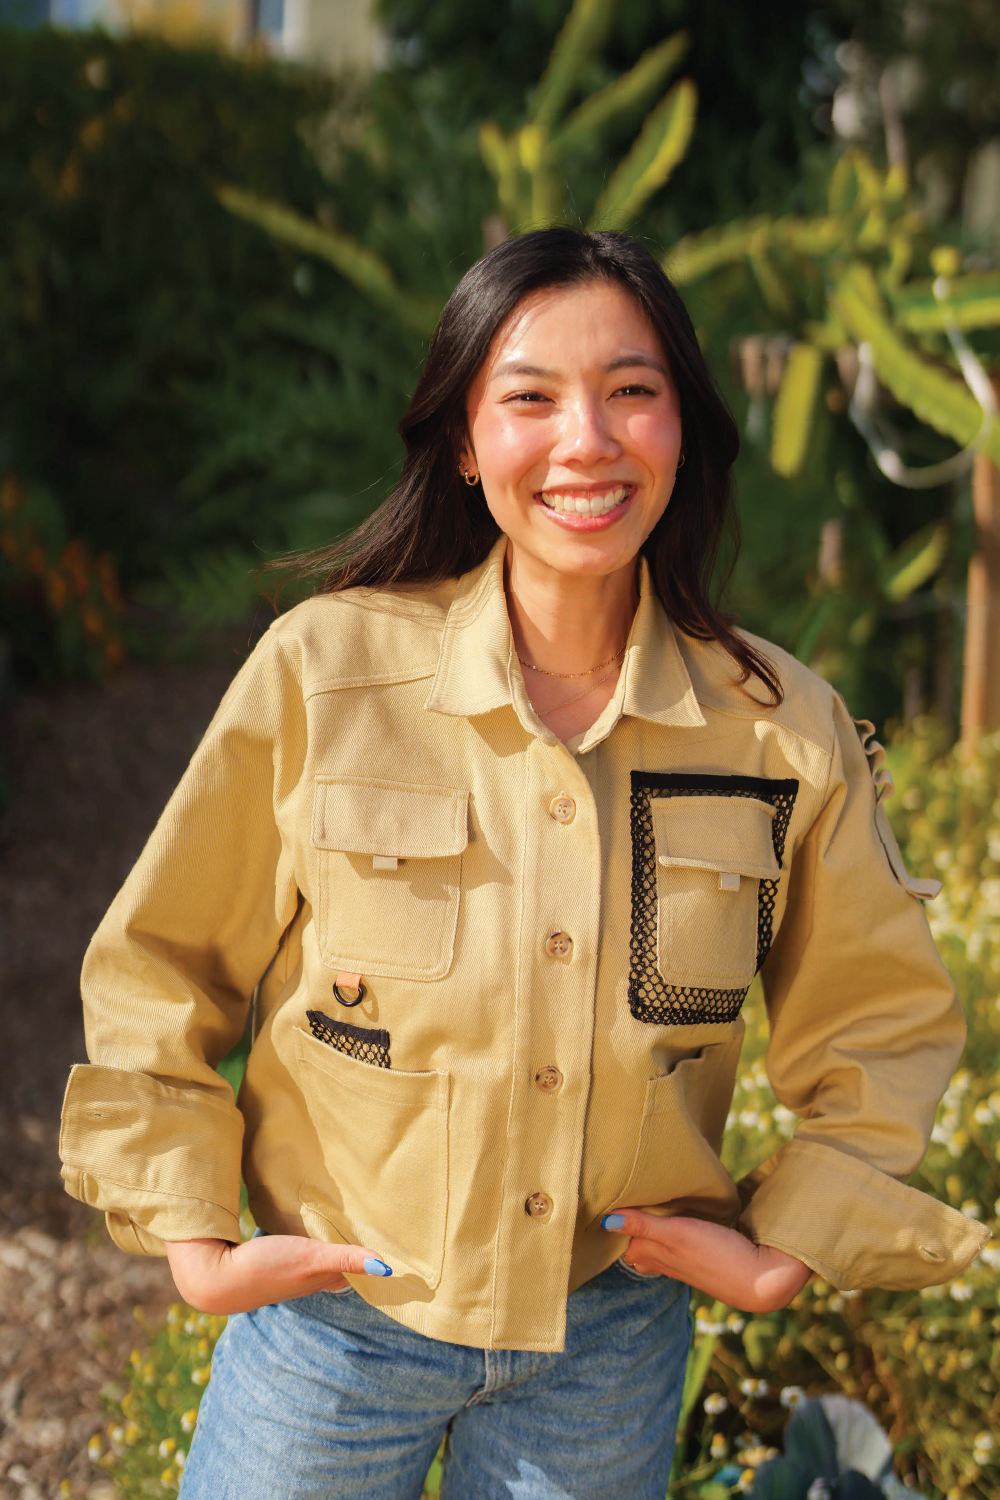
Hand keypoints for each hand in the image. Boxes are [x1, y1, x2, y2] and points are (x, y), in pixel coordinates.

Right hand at [164, 1234, 391, 1314]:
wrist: (215, 1276)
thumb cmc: (266, 1268)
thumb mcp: (312, 1259)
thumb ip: (346, 1259)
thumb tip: (387, 1269)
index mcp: (321, 1278)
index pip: (358, 1275)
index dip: (376, 1266)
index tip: (398, 1258)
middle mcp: (309, 1278)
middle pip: (343, 1269)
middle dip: (361, 1257)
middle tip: (382, 1243)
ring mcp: (290, 1271)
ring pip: (323, 1262)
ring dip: (338, 1249)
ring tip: (354, 1234)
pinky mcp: (272, 1260)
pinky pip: (302, 1251)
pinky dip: (315, 1242)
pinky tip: (313, 1229)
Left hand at [602, 1211, 810, 1311]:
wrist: (760, 1278)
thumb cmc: (717, 1256)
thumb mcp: (677, 1234)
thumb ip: (644, 1226)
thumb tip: (605, 1220)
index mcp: (653, 1254)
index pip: (619, 1241)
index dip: (609, 1224)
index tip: (596, 1204)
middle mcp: (663, 1260)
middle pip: (632, 1244)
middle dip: (621, 1228)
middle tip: (610, 1201)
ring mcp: (681, 1261)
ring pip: (652, 1244)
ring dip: (643, 1228)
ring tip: (633, 1207)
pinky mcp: (699, 1258)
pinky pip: (672, 1245)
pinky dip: (665, 1232)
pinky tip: (669, 1220)